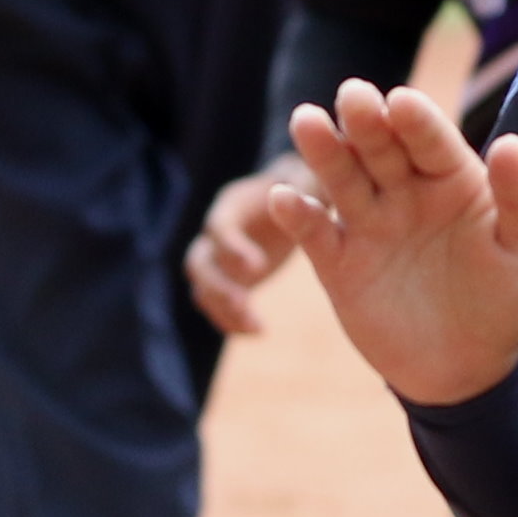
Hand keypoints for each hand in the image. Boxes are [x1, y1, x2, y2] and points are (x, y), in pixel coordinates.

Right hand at [187, 169, 310, 336]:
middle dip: (218, 286)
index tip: (258, 268)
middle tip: (244, 305)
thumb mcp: (308, 185)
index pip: (219, 225)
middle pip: (198, 262)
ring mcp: (218, 258)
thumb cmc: (303, 188)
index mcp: (234, 204)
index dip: (232, 248)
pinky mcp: (227, 279)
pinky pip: (217, 305)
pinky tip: (260, 331)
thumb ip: (309, 188)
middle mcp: (218, 231)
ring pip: (203, 289)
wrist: (291, 200)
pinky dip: (232, 321)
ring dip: (224, 310)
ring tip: (258, 327)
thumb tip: (319, 186)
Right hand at [279, 77, 517, 406]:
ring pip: (342, 178)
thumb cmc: (506, 302)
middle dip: (366, 121)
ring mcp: (370, 224)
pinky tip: (282, 198)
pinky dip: (297, 216)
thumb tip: (514, 144)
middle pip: (381, 148)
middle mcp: (406, 191)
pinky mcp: (340, 263)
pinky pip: (316, 234)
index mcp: (453, 178)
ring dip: (324, 150)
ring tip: (307, 122)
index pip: (432, 141)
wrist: (467, 369)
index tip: (403, 101)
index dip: (418, 121)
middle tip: (352, 95)